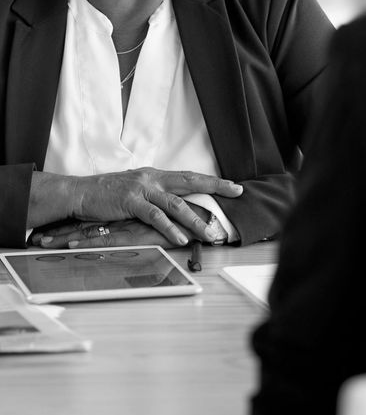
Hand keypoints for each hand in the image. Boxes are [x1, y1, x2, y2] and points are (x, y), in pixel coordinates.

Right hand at [29, 168, 241, 247]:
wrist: (81, 193)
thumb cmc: (108, 194)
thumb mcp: (136, 189)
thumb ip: (155, 195)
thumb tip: (173, 204)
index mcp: (156, 175)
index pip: (189, 176)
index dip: (211, 180)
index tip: (232, 185)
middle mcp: (153, 178)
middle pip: (190, 181)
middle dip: (215, 186)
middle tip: (236, 191)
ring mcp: (142, 189)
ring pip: (176, 204)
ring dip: (195, 220)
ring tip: (210, 233)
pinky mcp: (131, 202)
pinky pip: (155, 216)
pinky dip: (170, 229)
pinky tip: (180, 239)